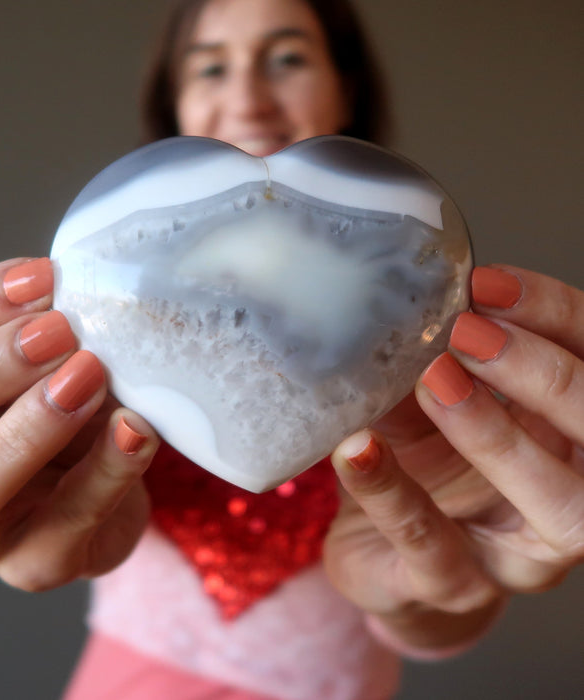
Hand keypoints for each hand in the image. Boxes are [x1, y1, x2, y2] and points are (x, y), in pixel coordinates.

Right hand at [0, 258, 158, 590]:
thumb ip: (46, 331)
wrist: (110, 483)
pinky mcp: (36, 563)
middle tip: (58, 331)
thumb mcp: (47, 363)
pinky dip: (105, 472)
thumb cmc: (67, 412)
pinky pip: (64, 527)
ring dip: (29, 429)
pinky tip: (136, 429)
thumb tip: (81, 287)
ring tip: (90, 377)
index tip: (40, 278)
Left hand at [323, 265, 583, 655]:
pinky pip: (433, 544)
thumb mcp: (424, 403)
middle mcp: (570, 493)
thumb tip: (400, 291)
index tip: (484, 282)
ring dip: (495, 434)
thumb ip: (429, 355)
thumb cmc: (418, 468)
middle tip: (467, 331)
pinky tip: (357, 446)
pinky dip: (392, 490)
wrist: (384, 555)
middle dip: (540, 372)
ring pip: (559, 505)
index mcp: (566, 432)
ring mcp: (521, 551)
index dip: (553, 317)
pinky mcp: (454, 587)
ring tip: (433, 379)